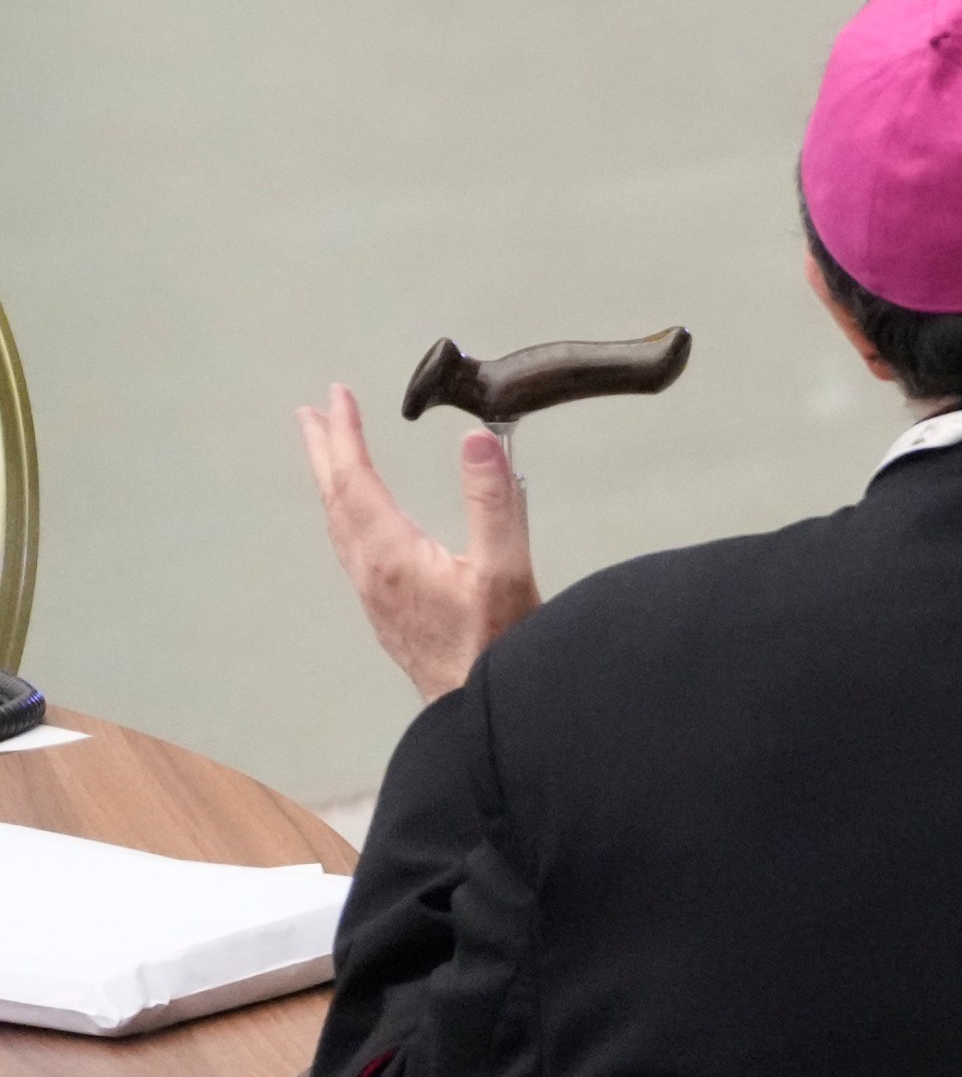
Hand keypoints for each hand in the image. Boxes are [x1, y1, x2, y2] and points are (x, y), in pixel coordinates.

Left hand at [295, 384, 539, 702]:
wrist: (475, 710)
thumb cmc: (494, 646)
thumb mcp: (506, 567)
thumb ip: (493, 501)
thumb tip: (476, 440)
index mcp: (392, 554)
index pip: (358, 480)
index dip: (346, 434)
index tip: (337, 395)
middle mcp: (371, 572)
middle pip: (335, 499)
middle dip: (324, 451)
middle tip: (311, 414)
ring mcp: (373, 593)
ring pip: (337, 524)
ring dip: (331, 482)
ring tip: (328, 456)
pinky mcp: (384, 609)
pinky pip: (349, 546)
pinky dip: (344, 512)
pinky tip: (355, 518)